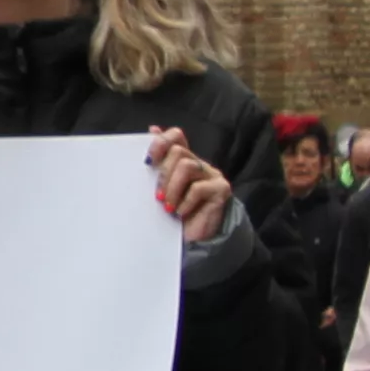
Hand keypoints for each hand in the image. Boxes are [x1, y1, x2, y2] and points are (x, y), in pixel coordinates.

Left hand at [146, 128, 229, 243]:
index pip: (176, 136)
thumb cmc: (174, 214)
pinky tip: (180, 213)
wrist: (194, 241)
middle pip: (178, 152)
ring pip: (187, 166)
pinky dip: (185, 202)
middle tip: (157, 196)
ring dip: (172, 188)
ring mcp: (212, 175)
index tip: (148, 161)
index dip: (161, 142)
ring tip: (167, 206)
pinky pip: (199, 188)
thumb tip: (151, 129)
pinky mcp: (221, 190)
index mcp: (183, 160)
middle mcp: (199, 163)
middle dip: (163, 174)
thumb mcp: (160, 189)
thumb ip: (158, 164)